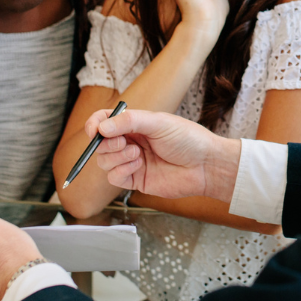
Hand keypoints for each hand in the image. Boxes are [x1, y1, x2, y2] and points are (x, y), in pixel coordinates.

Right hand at [86, 108, 241, 203]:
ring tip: (137, 155)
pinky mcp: (136, 180)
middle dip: (105, 143)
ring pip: (104, 161)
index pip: (104, 121)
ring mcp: (132, 161)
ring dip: (116, 157)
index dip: (94, 124)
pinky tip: (138, 166)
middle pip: (100, 143)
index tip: (94, 130)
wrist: (205, 165)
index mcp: (135, 124)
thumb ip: (129, 122)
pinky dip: (121, 171)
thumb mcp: (159, 122)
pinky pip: (114, 178)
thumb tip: (102, 127)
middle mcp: (131, 142)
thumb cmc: (188, 139)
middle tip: (122, 142)